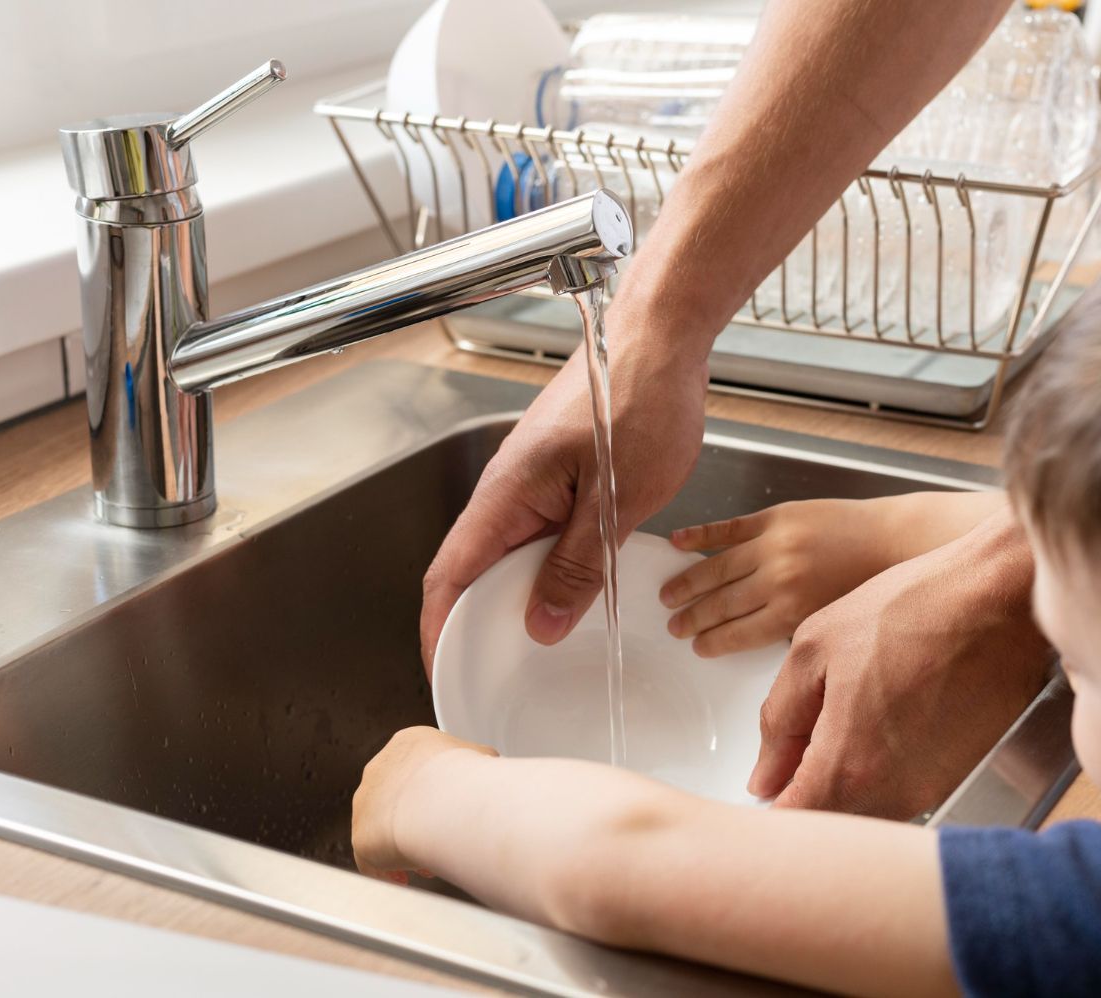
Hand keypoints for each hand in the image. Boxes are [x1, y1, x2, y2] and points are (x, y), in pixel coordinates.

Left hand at [352, 727, 495, 883]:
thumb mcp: (482, 759)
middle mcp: (380, 770)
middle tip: (439, 838)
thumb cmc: (463, 777)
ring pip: (384, 829)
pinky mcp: (361, 835)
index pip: (417, 769)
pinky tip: (406, 878)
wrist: (441, 802)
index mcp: (407, 745)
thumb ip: (477, 763)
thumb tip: (488, 769)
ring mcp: (366, 803)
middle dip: (418, 822)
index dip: (434, 792)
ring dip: (404, 846)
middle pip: (398, 800)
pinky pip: (373, 857)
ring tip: (428, 864)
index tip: (446, 810)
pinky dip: (389, 870)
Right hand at [420, 307, 708, 671]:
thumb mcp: (616, 499)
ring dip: (518, 599)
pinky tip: (579, 592)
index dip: (438, 632)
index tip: (445, 675)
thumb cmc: (638, 397)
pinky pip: (540, 534)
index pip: (449, 577)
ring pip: (510, 554)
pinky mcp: (560, 475)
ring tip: (539, 647)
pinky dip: (548, 569)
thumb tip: (542, 624)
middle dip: (477, 626)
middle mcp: (509, 489)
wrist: (661, 337)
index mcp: (507, 495)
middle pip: (472, 572)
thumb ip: (578, 564)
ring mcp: (533, 481)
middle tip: (500, 677)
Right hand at [659, 499, 899, 655]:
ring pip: (717, 568)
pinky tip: (677, 543)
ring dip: (688, 583)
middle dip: (694, 618)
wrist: (893, 541)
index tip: (696, 646)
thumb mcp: (830, 619)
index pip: (738, 632)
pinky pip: (729, 528)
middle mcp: (778, 580)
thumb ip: (791, 627)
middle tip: (673, 626)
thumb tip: (749, 631)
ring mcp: (774, 545)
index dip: (712, 641)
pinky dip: (700, 535)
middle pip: (723, 604)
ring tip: (667, 596)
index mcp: (793, 612)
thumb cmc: (869, 583)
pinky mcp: (776, 517)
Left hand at [749, 505, 1054, 818]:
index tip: (764, 781)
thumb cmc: (917, 609)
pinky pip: (903, 794)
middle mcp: (894, 794)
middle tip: (797, 744)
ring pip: (866, 812)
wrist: (999, 599)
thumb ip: (779, 720)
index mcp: (849, 766)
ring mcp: (932, 791)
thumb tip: (765, 774)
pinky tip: (885, 720)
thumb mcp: (815, 648)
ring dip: (845, 782)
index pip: (792, 821)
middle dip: (805, 792)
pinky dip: (882, 772)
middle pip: (829, 823)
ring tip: (848, 719)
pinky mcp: (958, 777)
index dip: (770, 803)